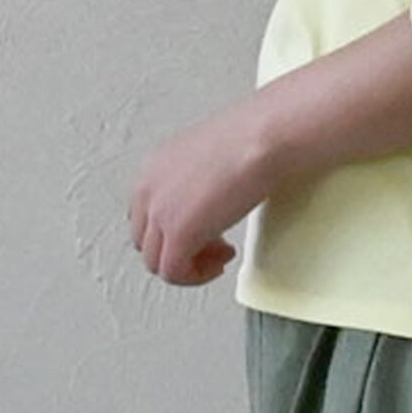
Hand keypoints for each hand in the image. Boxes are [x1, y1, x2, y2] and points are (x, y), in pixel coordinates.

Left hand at [128, 98, 276, 286]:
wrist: (266, 137)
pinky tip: (220, 262)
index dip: (175, 231)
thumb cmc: (255, 137)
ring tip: (221, 255)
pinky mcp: (179, 233)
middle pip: (147, 242)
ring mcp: (160, 212)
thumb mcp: (212, 156)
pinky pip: (174, 273)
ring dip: (190, 266)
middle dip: (181, 250)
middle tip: (216, 246)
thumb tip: (211, 200)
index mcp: (154, 167)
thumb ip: (198, 181)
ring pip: (156, 262)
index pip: (145, 216)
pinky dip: (196, 276)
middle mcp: (148, 189)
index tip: (205, 231)